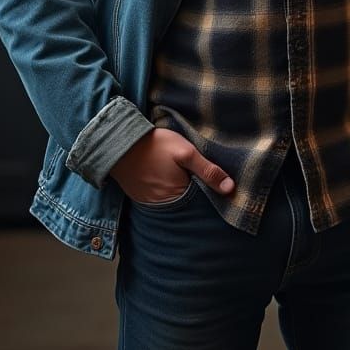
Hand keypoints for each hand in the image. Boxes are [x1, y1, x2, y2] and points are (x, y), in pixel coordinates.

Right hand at [110, 128, 234, 202]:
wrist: (118, 144)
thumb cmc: (155, 146)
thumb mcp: (186, 153)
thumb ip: (208, 171)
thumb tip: (231, 189)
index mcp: (178, 195)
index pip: (202, 201)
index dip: (212, 193)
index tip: (221, 186)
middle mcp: (164, 205)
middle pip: (188, 202)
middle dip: (197, 193)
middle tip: (201, 177)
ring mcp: (150, 202)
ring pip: (174, 200)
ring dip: (181, 192)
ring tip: (185, 176)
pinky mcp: (140, 196)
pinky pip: (160, 198)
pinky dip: (166, 190)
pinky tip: (169, 178)